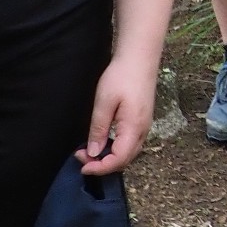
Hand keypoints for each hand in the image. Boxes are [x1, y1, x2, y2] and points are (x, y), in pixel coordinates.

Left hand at [77, 54, 155, 176]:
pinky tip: (103, 141)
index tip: (82, 165)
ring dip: (109, 157)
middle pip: (124, 160)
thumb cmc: (121, 76)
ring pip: (128, 153)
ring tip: (89, 150)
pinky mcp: (142, 121)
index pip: (118, 160)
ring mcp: (145, 127)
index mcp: (134, 128)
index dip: (100, 168)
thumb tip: (93, 152)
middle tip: (81, 156)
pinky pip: (130, 144)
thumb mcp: (104, 102)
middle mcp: (143, 131)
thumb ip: (98, 129)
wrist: (139, 58)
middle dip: (103, 164)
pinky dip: (116, 149)